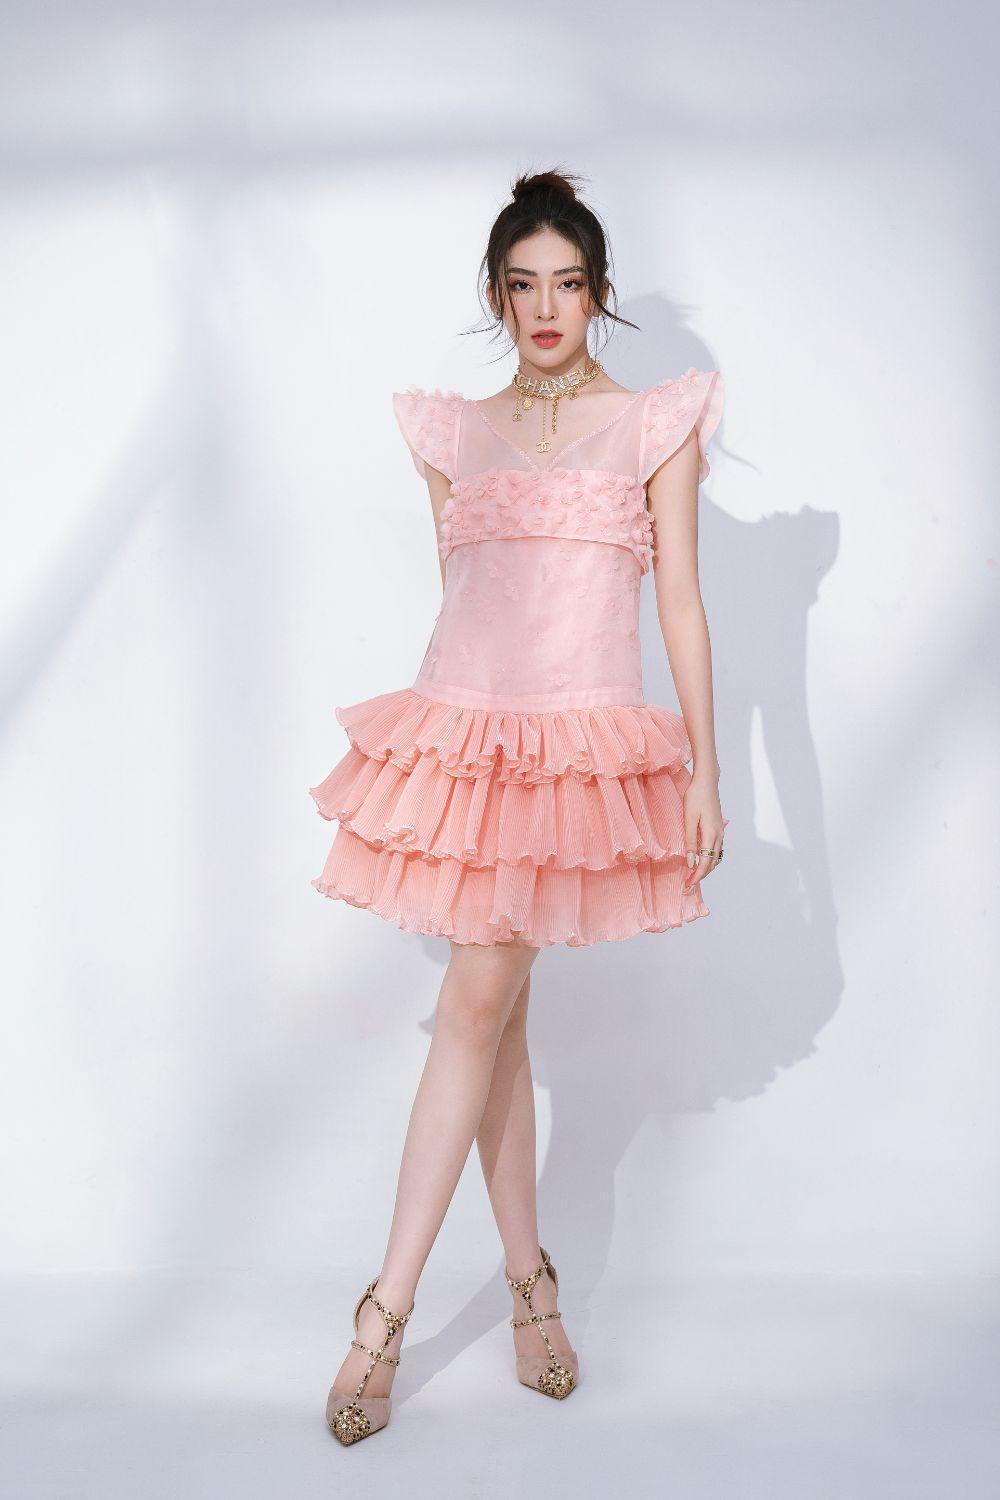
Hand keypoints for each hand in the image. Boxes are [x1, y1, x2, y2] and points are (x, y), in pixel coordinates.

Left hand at [682, 773, 726, 890]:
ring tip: (693, 874)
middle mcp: (719, 835)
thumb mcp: (688, 818)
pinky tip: (701, 859)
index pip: (706, 862)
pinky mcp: (718, 827)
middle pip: (713, 862)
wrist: (707, 781)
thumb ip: (689, 841)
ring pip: (716, 856)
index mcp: (711, 834)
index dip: (697, 876)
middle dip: (701, 875)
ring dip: (706, 867)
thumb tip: (690, 861)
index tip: (688, 885)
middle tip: (688, 884)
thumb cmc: (696, 797)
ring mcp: (720, 831)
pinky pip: (716, 848)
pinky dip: (710, 858)